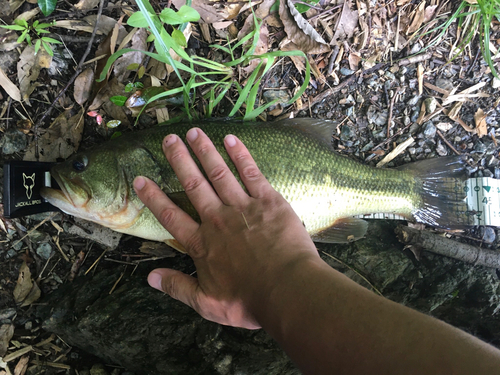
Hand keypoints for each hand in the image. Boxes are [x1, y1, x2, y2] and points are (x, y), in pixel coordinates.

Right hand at [133, 128, 318, 328]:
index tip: (140, 179)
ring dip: (205, 151)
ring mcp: (243, 207)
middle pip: (193, 184)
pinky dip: (240, 155)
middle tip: (169, 139)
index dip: (153, 197)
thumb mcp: (207, 303)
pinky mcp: (268, 201)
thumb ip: (177, 288)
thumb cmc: (248, 300)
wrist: (287, 290)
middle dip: (180, 160)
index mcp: (201, 243)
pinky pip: (251, 173)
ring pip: (219, 173)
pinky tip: (231, 139)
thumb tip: (149, 278)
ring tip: (194, 132)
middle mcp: (217, 219)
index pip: (170, 215)